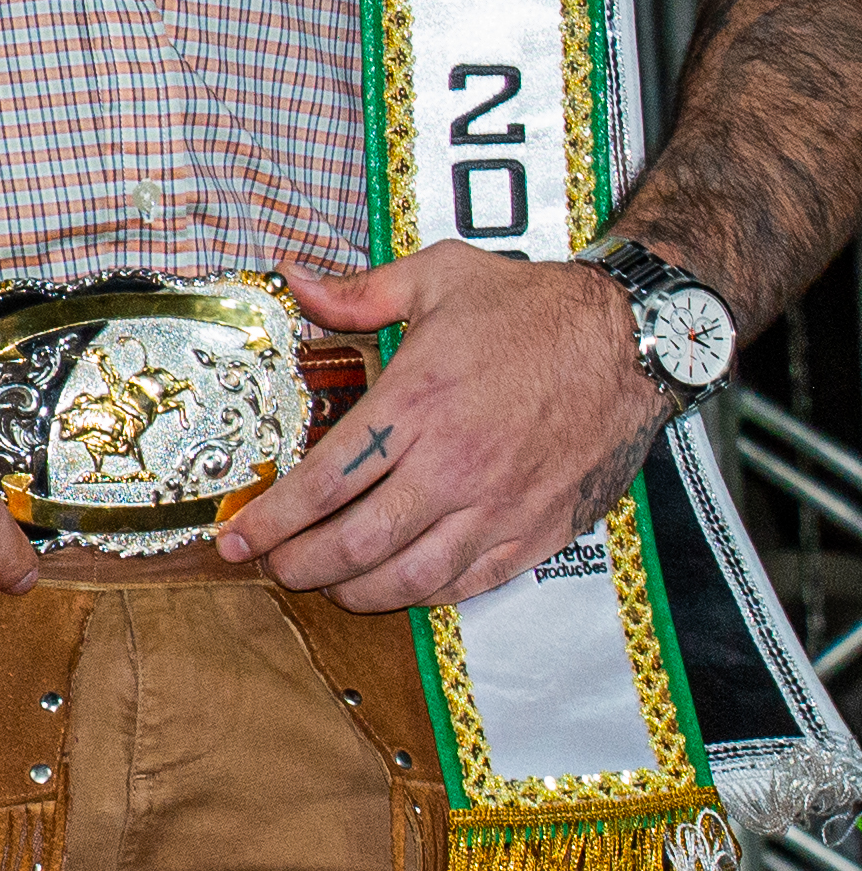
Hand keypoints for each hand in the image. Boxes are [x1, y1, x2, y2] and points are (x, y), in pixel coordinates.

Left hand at [228, 247, 672, 614]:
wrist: (634, 340)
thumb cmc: (535, 308)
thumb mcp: (438, 276)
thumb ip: (357, 292)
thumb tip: (293, 278)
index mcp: (416, 403)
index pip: (324, 481)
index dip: (271, 520)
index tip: (235, 538)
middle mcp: (453, 464)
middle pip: (356, 541)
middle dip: (300, 564)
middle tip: (271, 567)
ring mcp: (498, 504)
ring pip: (409, 575)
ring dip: (355, 590)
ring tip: (324, 583)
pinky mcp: (538, 528)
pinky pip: (469, 583)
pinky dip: (423, 593)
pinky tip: (396, 585)